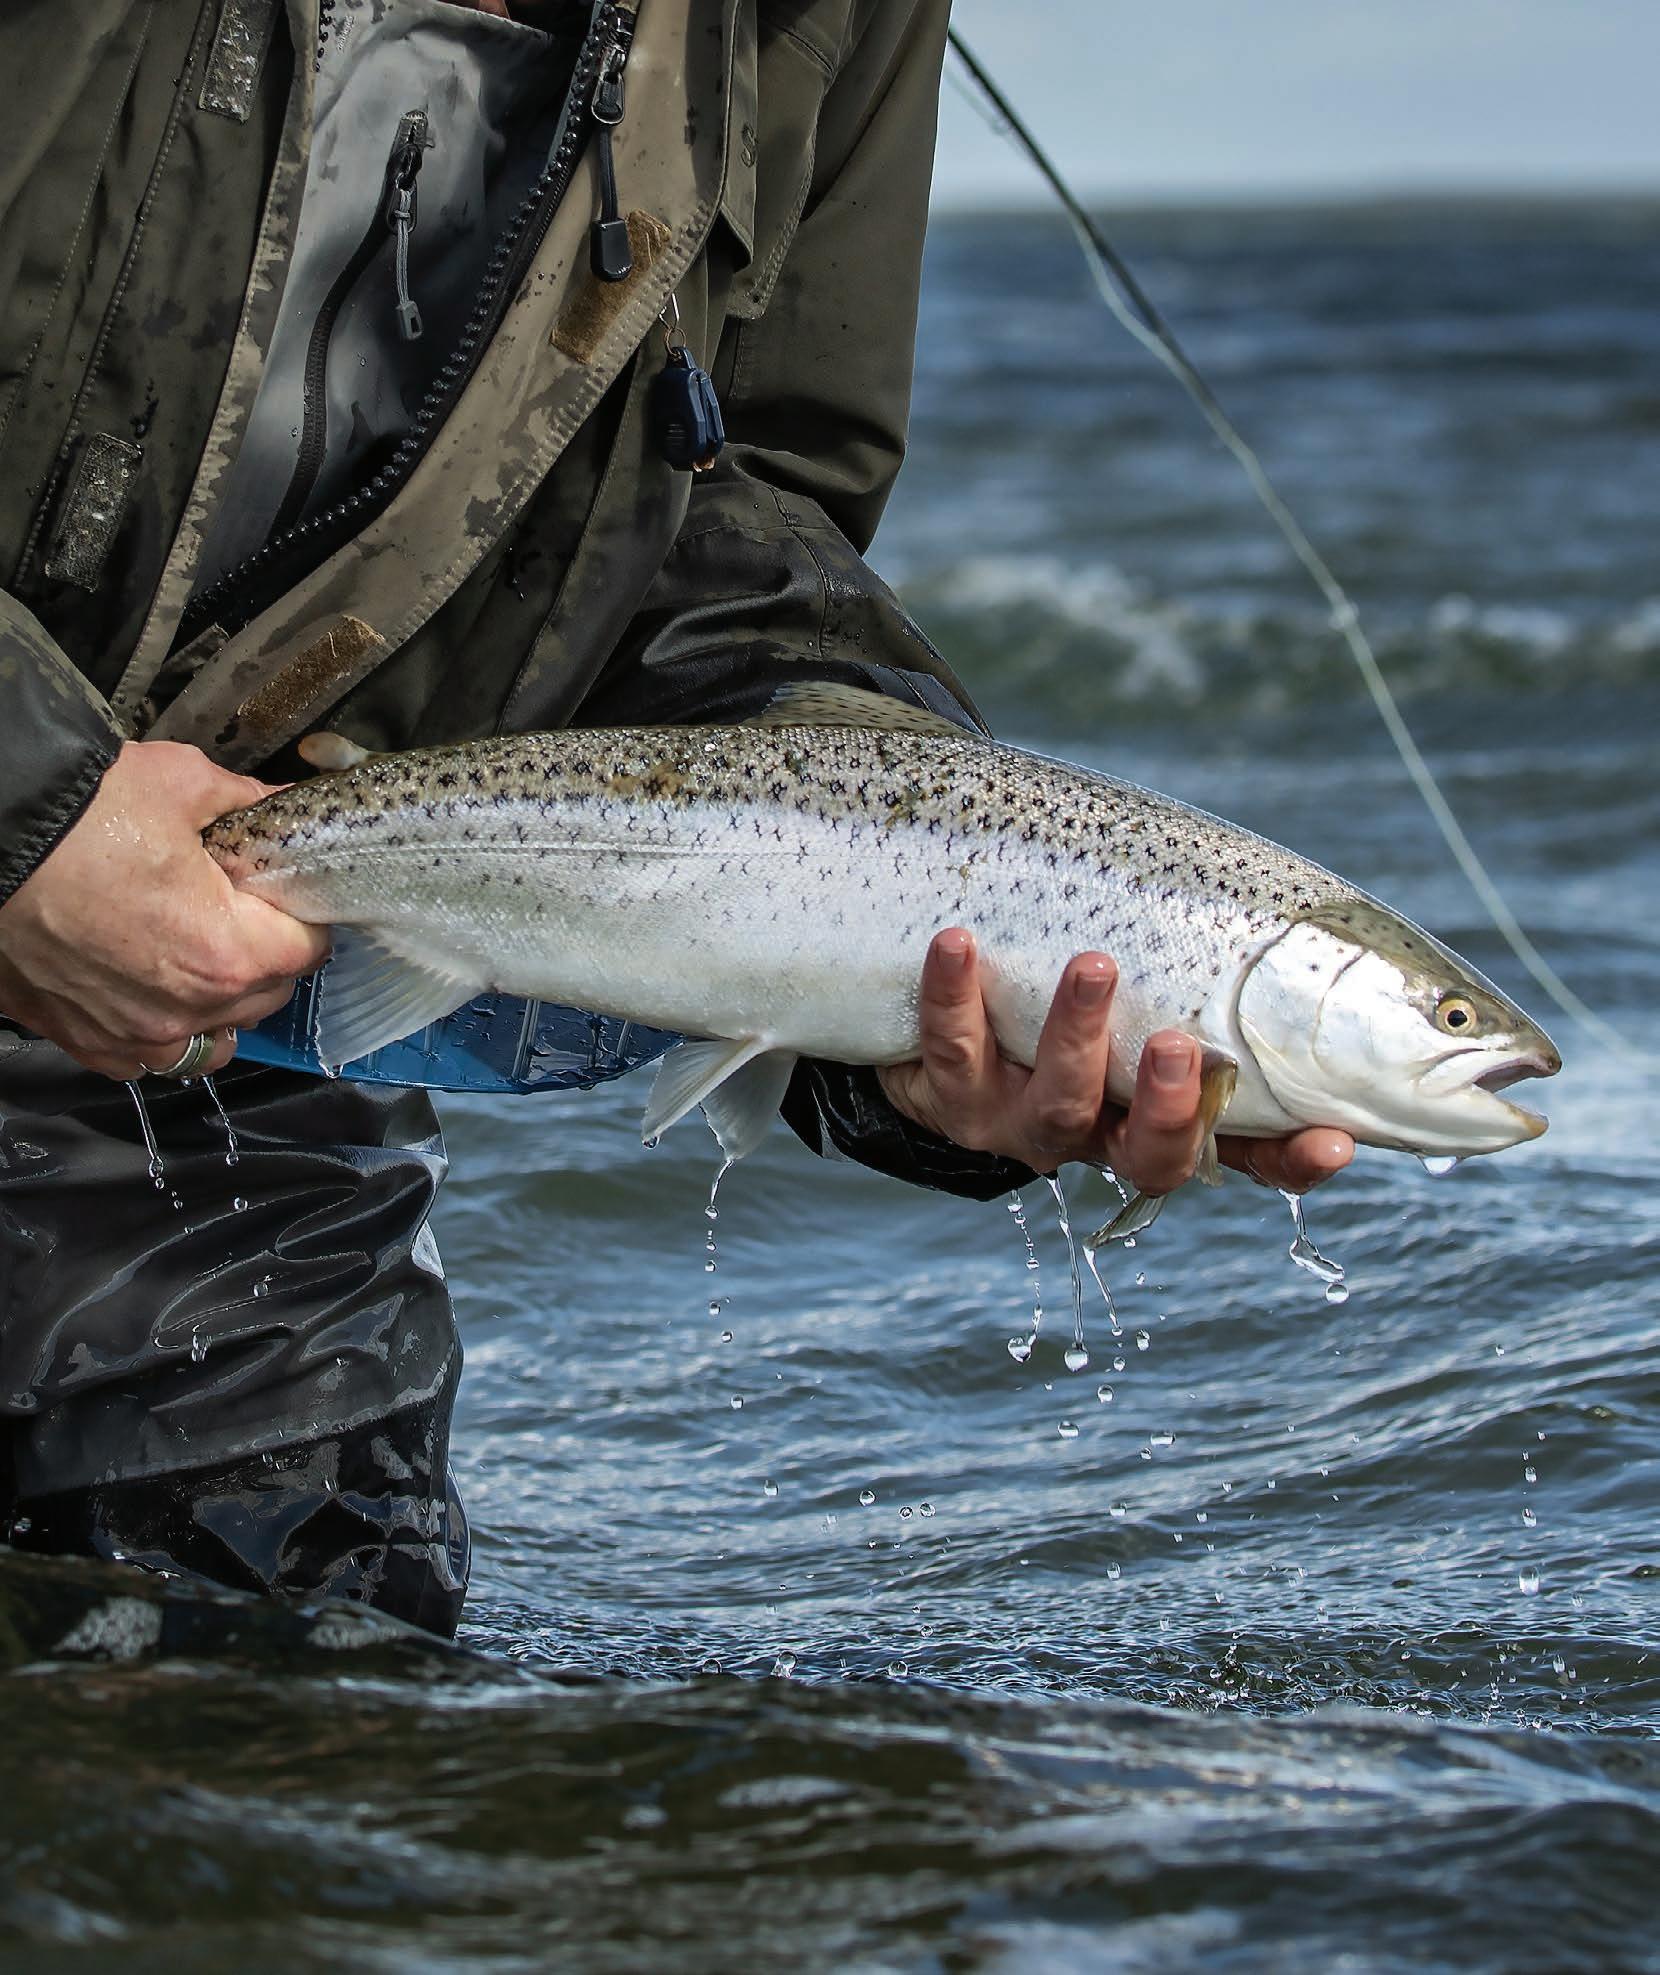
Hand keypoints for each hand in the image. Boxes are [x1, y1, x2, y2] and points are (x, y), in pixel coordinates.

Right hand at [0, 741, 329, 1079]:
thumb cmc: (76, 813)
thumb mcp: (181, 785)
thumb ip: (249, 804)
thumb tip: (286, 807)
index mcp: (227, 952)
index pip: (307, 950)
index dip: (303, 915)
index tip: (287, 897)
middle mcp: (185, 1008)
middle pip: (265, 996)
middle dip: (264, 955)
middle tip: (240, 913)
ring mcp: (132, 1032)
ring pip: (211, 1036)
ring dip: (218, 1003)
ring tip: (199, 957)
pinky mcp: (84, 1038)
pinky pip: (144, 1057)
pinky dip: (158, 1030)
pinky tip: (149, 991)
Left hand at [877, 930, 1353, 1196]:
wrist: (931, 1032)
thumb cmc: (1060, 995)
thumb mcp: (1139, 991)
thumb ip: (1197, 975)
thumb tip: (1287, 917)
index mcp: (1157, 1116)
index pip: (1243, 1152)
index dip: (1289, 1160)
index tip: (1335, 1142)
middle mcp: (1097, 1134)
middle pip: (1146, 1151)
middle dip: (1168, 1105)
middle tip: (1181, 1044)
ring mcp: (1020, 1123)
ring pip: (1056, 1102)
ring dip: (1077, 1035)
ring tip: (1094, 966)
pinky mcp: (948, 1095)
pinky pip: (953, 1046)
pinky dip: (954, 994)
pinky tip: (958, 942)